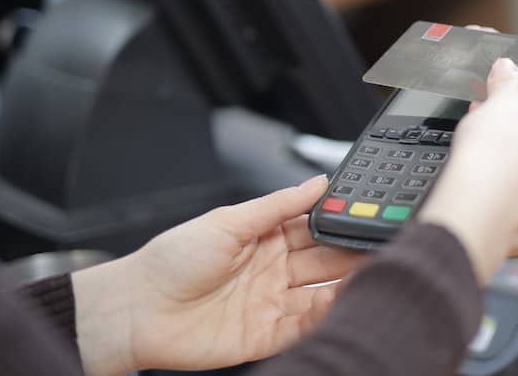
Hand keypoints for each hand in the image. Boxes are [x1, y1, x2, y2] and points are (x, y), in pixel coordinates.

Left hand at [72, 176, 363, 374]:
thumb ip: (278, 205)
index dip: (339, 221)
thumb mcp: (228, 220)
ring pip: (322, 293)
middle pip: (325, 260)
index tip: (366, 213)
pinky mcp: (267, 335)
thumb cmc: (171, 260)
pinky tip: (340, 301)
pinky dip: (325, 315)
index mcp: (266, 239)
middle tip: (380, 243)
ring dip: (346, 284)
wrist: (137, 309)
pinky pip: (305, 325)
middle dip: (352, 251)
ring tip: (369, 272)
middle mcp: (274, 270)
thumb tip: (318, 182)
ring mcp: (272, 303)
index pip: (315, 227)